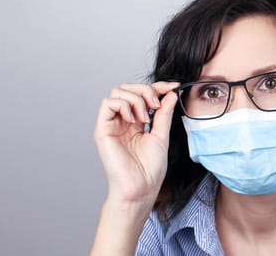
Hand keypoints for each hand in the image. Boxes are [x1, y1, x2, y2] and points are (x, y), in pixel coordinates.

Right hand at [93, 81, 179, 205]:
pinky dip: (124, 105)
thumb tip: (171, 93)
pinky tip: (134, 119)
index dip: (157, 86)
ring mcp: (112, 124)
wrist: (141, 188)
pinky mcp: (102, 130)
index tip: (173, 86)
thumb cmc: (149, 169)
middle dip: (146, 90)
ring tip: (145, 117)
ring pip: (118, 92)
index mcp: (135, 122)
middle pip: (128, 88)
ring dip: (136, 98)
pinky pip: (108, 103)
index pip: (142, 94)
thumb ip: (164, 113)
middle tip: (156, 104)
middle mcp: (122, 120)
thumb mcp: (162, 135)